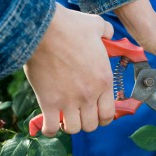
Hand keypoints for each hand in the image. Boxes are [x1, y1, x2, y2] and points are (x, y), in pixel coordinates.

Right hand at [23, 3, 114, 136]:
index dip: (104, 118)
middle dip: (87, 122)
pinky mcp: (48, 102)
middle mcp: (89, 95)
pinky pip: (51, 128)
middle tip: (81, 114)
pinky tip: (50, 122)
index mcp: (104, 81)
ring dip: (70, 125)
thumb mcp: (97, 26)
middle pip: (92, 125)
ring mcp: (69, 100)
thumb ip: (108, 32)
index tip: (97, 113)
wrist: (45, 29)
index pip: (109, 114)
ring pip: (74, 129)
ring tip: (66, 116)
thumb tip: (110, 33)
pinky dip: (51, 129)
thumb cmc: (72, 28)